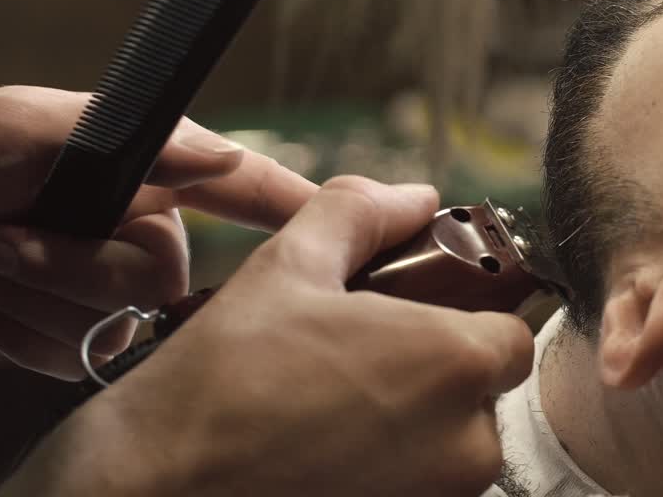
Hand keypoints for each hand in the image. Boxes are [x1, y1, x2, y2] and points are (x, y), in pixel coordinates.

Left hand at [0, 85, 317, 378]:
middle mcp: (130, 226)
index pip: (237, 185)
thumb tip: (220, 156)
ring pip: (120, 325)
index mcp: (136, 169)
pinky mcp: (65, 333)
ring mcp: (98, 285)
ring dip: (31, 298)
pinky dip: (17, 335)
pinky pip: (78, 359)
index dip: (292, 202)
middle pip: (165, 276)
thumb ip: (122, 134)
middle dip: (73, 267)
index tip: (349, 216)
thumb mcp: (14, 123)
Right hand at [1, 177, 534, 496]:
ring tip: (327, 406)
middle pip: (482, 394)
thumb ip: (361, 214)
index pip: (511, 332)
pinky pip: (417, 486)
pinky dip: (384, 470)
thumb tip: (412, 195)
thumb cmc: (218, 382)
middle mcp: (466, 446)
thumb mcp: (288, 266)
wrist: (151, 489)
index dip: (463, 318)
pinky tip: (320, 452)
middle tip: (355, 359)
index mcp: (454, 364)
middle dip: (430, 373)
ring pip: (451, 448)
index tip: (414, 317)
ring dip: (408, 425)